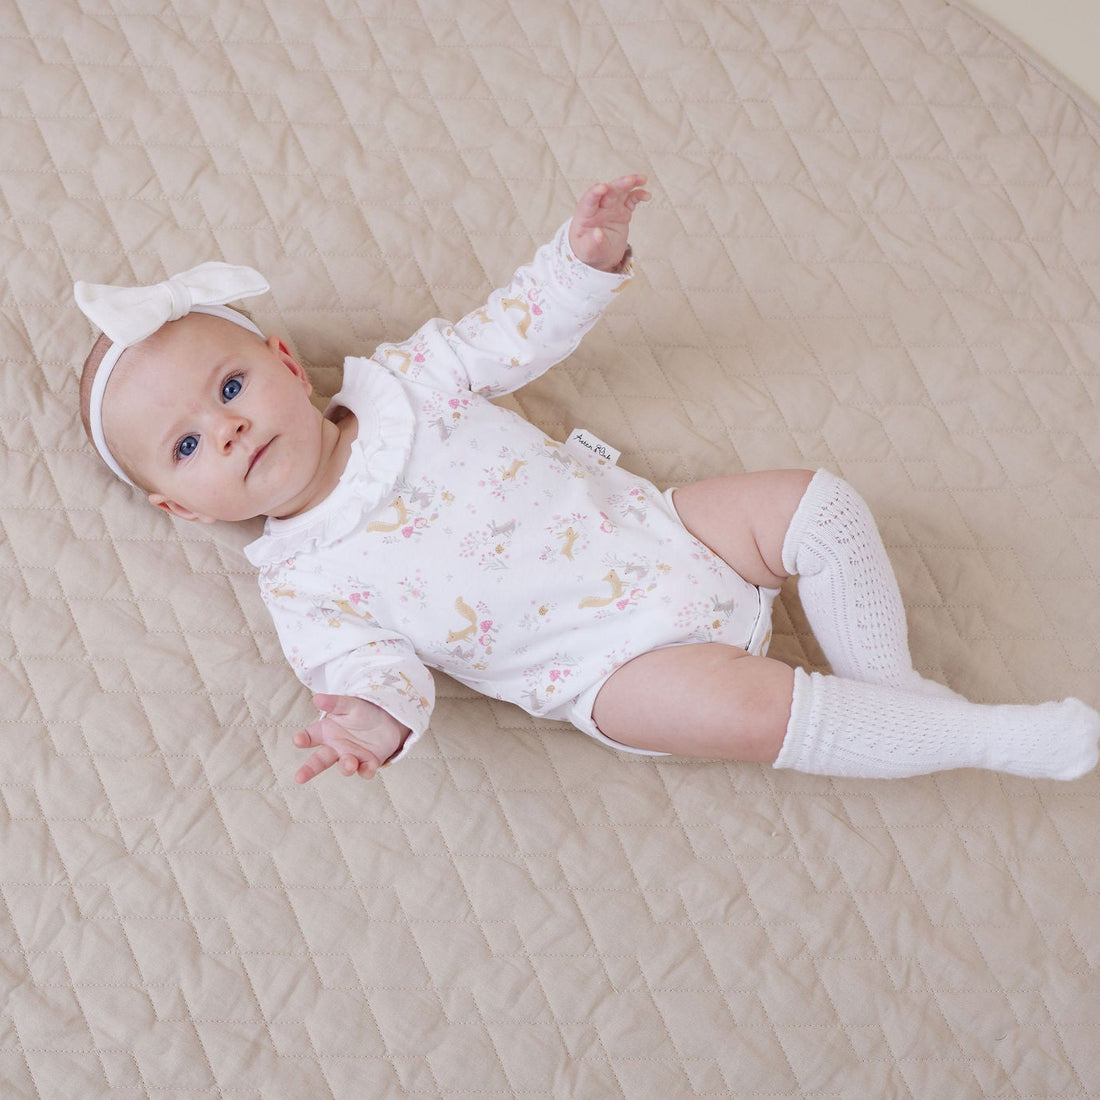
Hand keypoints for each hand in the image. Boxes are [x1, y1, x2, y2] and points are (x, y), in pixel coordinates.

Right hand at [292, 693, 409, 783]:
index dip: (303, 738)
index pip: (310, 736)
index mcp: (327, 731)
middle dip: (309, 769)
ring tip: (349, 764)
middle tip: (299, 777)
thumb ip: (334, 703)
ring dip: (345, 767)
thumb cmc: (362, 712)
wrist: (388, 721)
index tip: (297, 740)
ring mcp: (351, 757)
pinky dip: (366, 770)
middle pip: (320, 760)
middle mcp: (336, 747)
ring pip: (344, 766)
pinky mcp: (368, 763)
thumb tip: (317, 698)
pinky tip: (368, 767)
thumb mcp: (349, 704)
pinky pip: (365, 770)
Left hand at [568, 174, 651, 271]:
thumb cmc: (588, 251)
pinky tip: (647, 195)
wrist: (599, 254)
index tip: (603, 187)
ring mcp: (611, 207)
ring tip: (643, 179)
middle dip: (619, 184)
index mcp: (585, 214)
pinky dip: (638, 195)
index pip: (589, 200)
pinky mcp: (622, 211)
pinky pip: (631, 200)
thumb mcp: (587, 251)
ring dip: (631, 183)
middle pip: (609, 191)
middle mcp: (599, 207)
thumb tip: (598, 234)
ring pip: (620, 191)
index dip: (595, 192)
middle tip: (631, 180)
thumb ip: (591, 243)